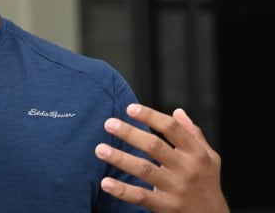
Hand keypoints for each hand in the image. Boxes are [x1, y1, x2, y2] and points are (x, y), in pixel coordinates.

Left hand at [95, 103, 229, 212]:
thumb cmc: (207, 184)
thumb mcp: (210, 158)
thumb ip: (194, 134)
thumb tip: (178, 111)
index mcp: (196, 153)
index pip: (172, 128)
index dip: (150, 116)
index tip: (129, 108)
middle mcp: (187, 169)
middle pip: (154, 146)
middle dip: (129, 133)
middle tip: (109, 123)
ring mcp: (176, 188)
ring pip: (144, 169)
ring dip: (120, 158)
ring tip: (100, 149)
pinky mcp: (166, 207)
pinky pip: (140, 196)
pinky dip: (122, 190)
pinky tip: (106, 182)